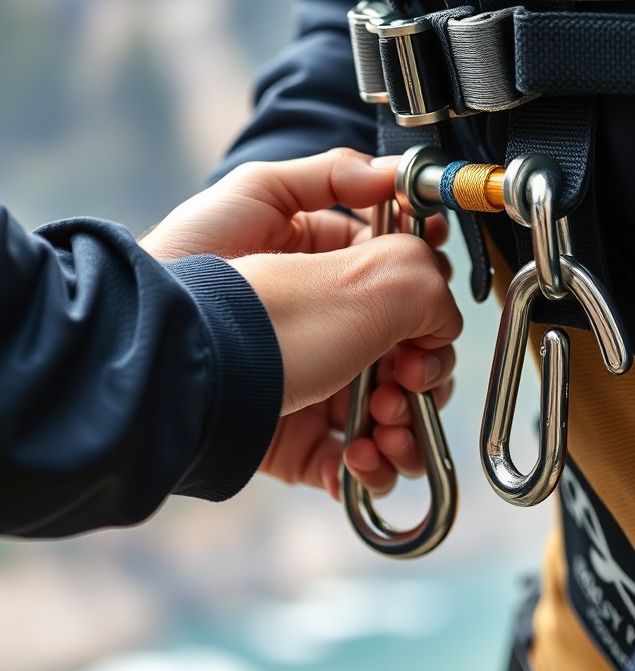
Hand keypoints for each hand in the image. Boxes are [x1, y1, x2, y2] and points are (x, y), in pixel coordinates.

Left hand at [141, 149, 461, 494]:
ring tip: (389, 425)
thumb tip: (410, 203)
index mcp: (315, 262)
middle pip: (402, 346)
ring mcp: (308, 383)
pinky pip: (355, 461)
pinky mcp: (295, 440)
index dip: (426, 295)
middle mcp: (315, 322)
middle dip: (423, 367)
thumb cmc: (220, 295)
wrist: (162, 380)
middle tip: (412, 376)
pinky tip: (363, 459)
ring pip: (389, 409)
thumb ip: (387, 231)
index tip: (437, 311)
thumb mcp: (297, 223)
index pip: (395, 273)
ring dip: (408, 422)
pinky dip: (374, 467)